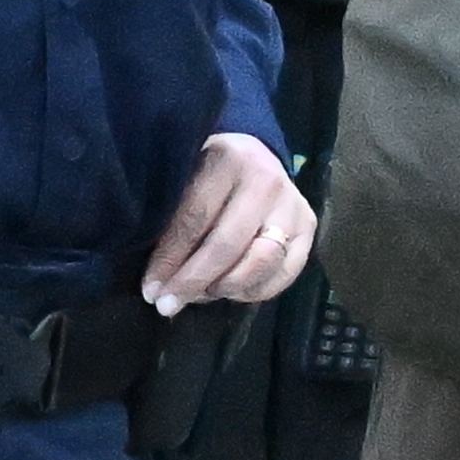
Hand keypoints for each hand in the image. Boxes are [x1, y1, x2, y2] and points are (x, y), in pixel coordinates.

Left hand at [145, 130, 315, 312]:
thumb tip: (158, 280)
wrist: (253, 155)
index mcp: (227, 160)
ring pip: (261, 262)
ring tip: (201, 294)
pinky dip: (256, 290)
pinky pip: (286, 273)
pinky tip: (231, 292)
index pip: (195, 219)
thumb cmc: (207, 171)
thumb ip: (172, 219)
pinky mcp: (309, 225)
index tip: (150, 289)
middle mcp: (266, 180)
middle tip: (168, 304)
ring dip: (226, 287)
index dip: (170, 259)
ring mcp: (292, 204)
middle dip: (194, 281)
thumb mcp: (184, 179)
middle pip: (228, 245)